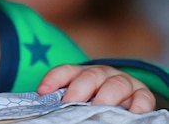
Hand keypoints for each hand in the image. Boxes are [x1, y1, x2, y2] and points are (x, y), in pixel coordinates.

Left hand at [37, 64, 154, 112]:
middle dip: (79, 89)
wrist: (128, 100)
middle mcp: (103, 74)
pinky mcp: (143, 95)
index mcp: (83, 73)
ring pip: (116, 84)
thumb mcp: (80, 97)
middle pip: (90, 76)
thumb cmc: (96, 101)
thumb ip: (66, 100)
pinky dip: (137, 106)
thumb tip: (45, 106)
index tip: (42, 92)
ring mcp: (124, 82)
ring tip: (97, 109)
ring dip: (106, 97)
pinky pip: (142, 98)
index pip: (66, 71)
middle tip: (70, 103)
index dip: (53, 79)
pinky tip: (131, 114)